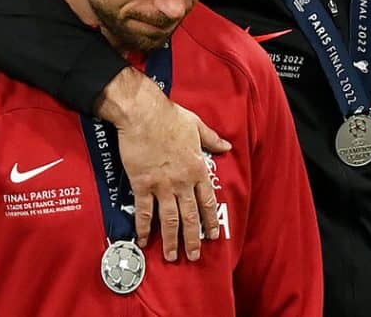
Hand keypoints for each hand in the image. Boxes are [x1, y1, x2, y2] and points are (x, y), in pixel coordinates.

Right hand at [96, 68, 231, 261]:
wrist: (144, 114)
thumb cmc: (171, 117)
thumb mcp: (197, 126)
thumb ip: (212, 139)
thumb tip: (227, 147)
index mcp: (197, 169)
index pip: (207, 201)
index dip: (210, 220)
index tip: (212, 235)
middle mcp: (183, 182)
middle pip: (191, 216)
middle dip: (193, 239)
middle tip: (194, 256)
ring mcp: (162, 185)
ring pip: (170, 219)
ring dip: (172, 240)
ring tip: (173, 256)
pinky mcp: (142, 184)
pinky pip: (145, 211)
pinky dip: (145, 228)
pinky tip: (144, 240)